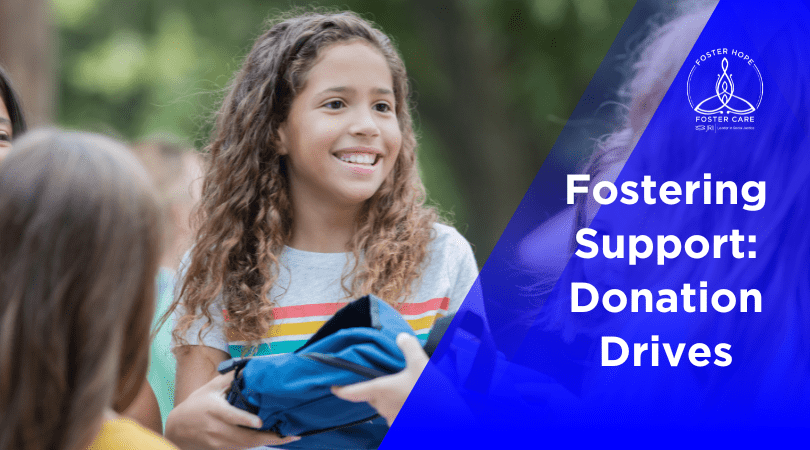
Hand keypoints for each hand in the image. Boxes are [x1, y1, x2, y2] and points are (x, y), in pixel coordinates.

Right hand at [165, 371, 298, 449]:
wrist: (177, 429)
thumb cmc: (196, 404)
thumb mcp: (210, 388)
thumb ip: (229, 378)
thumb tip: (248, 366)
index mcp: (214, 410)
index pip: (230, 416)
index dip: (245, 420)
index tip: (260, 422)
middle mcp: (217, 429)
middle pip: (244, 437)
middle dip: (268, 438)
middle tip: (289, 435)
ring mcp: (218, 442)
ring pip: (245, 446)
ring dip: (266, 443)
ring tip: (287, 438)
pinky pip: (242, 449)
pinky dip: (257, 445)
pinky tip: (272, 440)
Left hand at [332, 333, 427, 425]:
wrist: (448, 418)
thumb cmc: (430, 392)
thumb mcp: (421, 363)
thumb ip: (409, 347)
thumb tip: (401, 336)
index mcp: (381, 390)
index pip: (353, 391)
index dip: (341, 390)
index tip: (334, 388)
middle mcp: (382, 406)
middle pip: (371, 397)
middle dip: (375, 389)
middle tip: (387, 379)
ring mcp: (392, 418)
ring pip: (384, 406)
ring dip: (389, 399)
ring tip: (403, 390)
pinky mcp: (402, 427)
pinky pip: (395, 415)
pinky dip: (399, 408)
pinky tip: (411, 402)